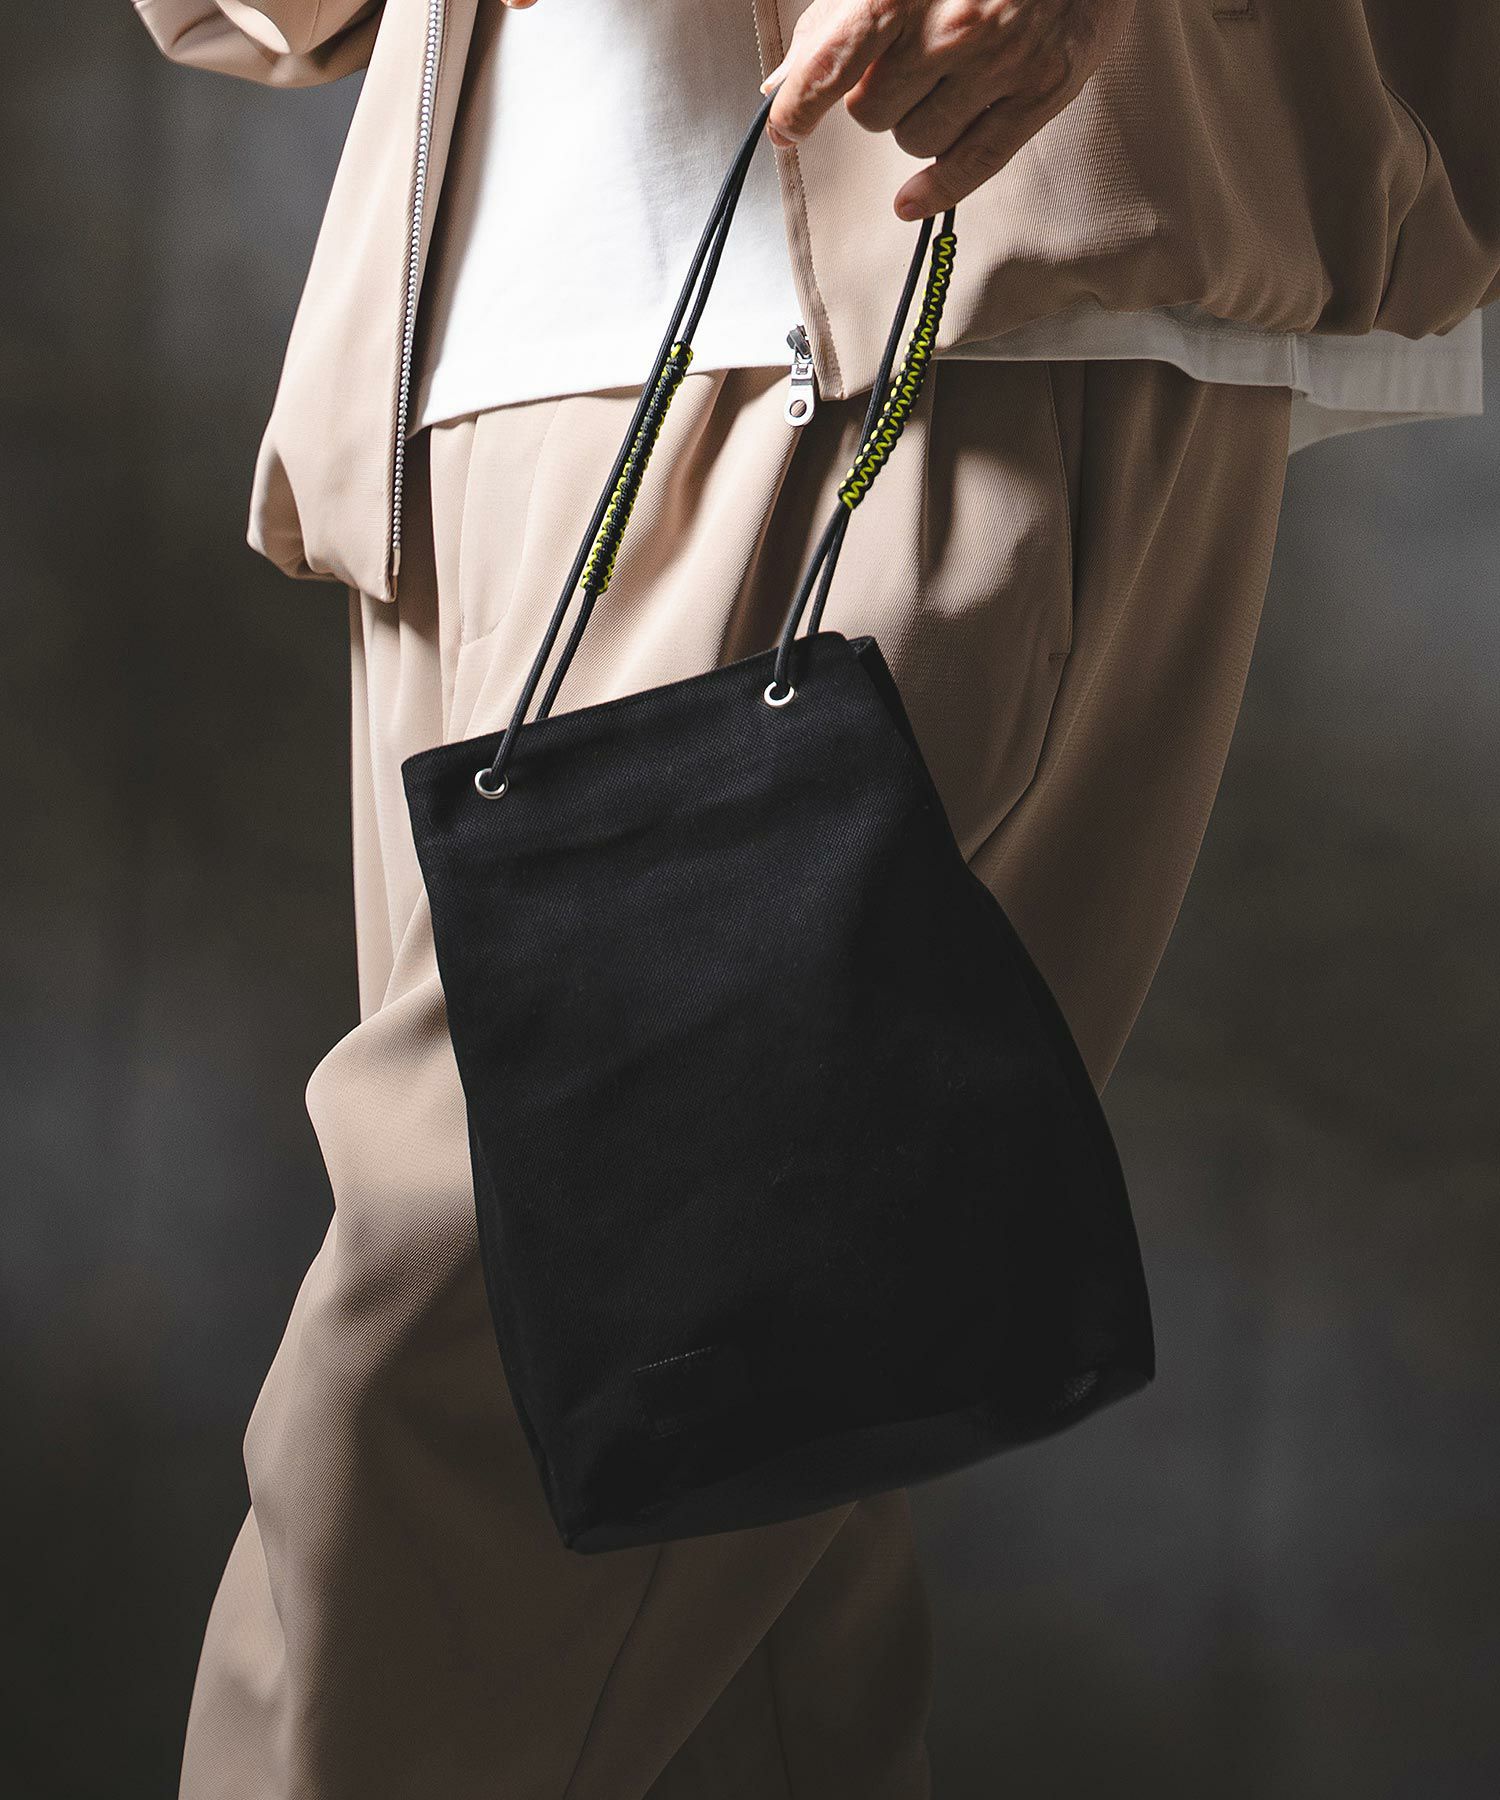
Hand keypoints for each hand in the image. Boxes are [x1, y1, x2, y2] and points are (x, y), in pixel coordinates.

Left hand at [762, 0, 1134, 218]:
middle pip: (873, 112)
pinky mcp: (1042, 89)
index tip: (786, 128)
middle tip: (903, 65)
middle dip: (874, 98)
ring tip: (944, 78)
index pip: (834, 62)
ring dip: (914, 123)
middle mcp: (954, 23)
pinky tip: (910, 202)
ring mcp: (1002, 60)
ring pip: (916, 141)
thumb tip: (784, 80)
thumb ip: (838, 17)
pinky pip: (974, 165)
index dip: (801, 103)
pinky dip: (935, 191)